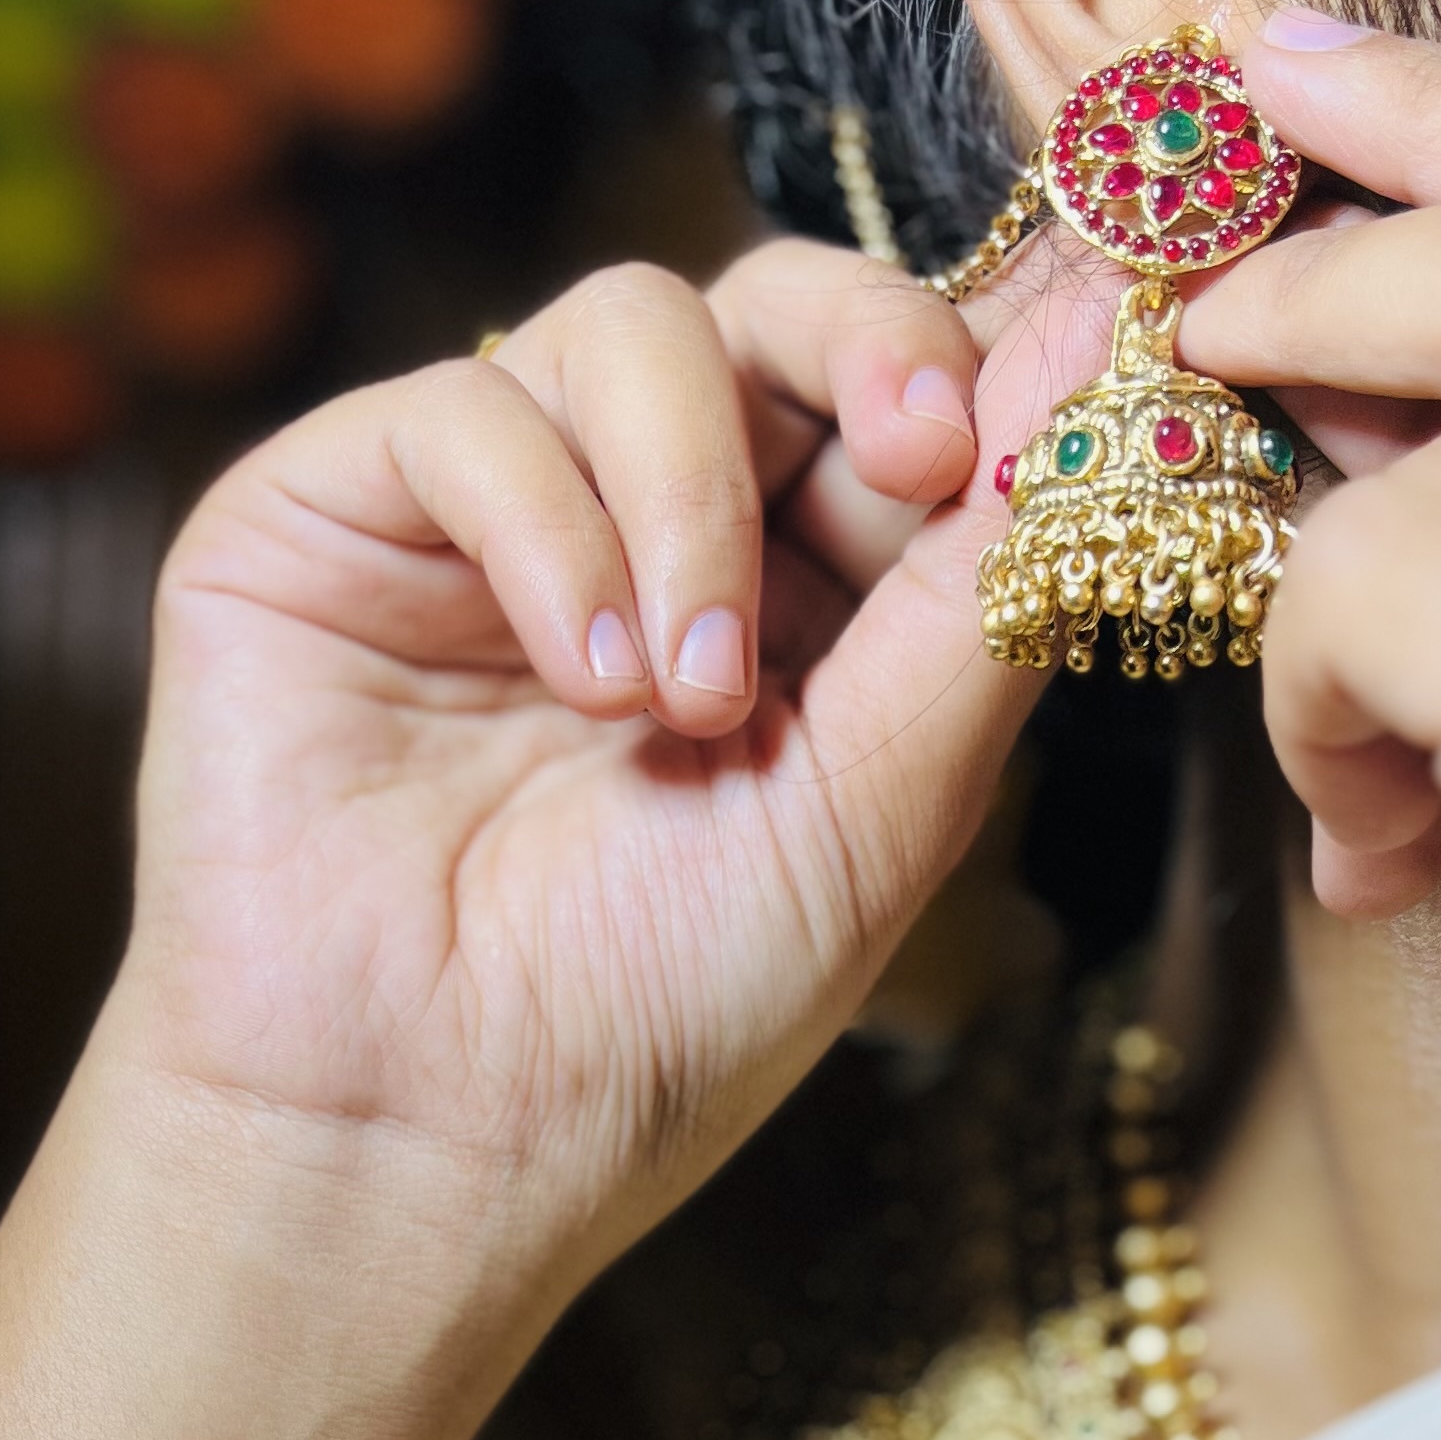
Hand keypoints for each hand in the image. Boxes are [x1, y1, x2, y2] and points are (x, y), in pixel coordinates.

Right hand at [126, 242, 1020, 1291]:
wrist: (431, 1137)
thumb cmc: (658, 1012)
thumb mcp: (883, 803)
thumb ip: (988, 574)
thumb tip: (1110, 338)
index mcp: (806, 596)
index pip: (907, 389)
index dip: (990, 356)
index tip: (1064, 385)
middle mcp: (651, 524)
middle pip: (779, 302)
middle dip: (871, 346)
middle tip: (918, 451)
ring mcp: (491, 509)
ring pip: (631, 325)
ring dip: (696, 497)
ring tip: (690, 697)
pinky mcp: (331, 510)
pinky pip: (467, 408)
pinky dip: (549, 529)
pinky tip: (580, 683)